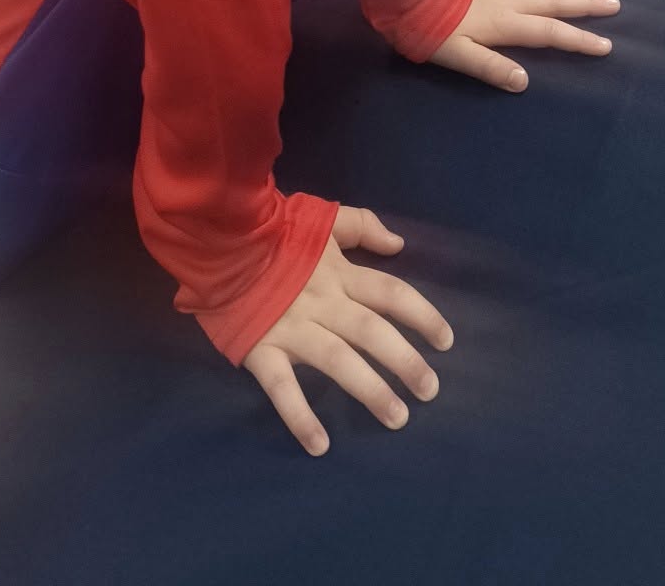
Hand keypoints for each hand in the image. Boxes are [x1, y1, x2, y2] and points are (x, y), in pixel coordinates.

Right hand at [242, 207, 451, 456]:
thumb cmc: (274, 233)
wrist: (219, 239)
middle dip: (405, 361)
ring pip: (338, 361)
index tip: (446, 341)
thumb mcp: (322, 219)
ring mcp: (292, 328)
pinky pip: (282, 388)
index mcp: (339, 273)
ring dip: (370, 390)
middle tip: (431, 390)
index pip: (391, 293)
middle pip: (372, 331)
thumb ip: (362, 226)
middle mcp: (323, 303)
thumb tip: (399, 243)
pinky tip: (320, 445)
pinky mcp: (261, 350)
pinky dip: (299, 417)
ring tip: (398, 418)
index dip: (422, 315)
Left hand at [430, 0, 619, 93]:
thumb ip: (491, 68)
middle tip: (614, 4)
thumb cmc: (426, 26)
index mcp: (506, 23)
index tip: (606, 45)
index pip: (551, 33)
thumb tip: (525, 81)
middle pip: (556, 1)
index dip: (579, 40)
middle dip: (587, 4)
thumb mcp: (456, 56)